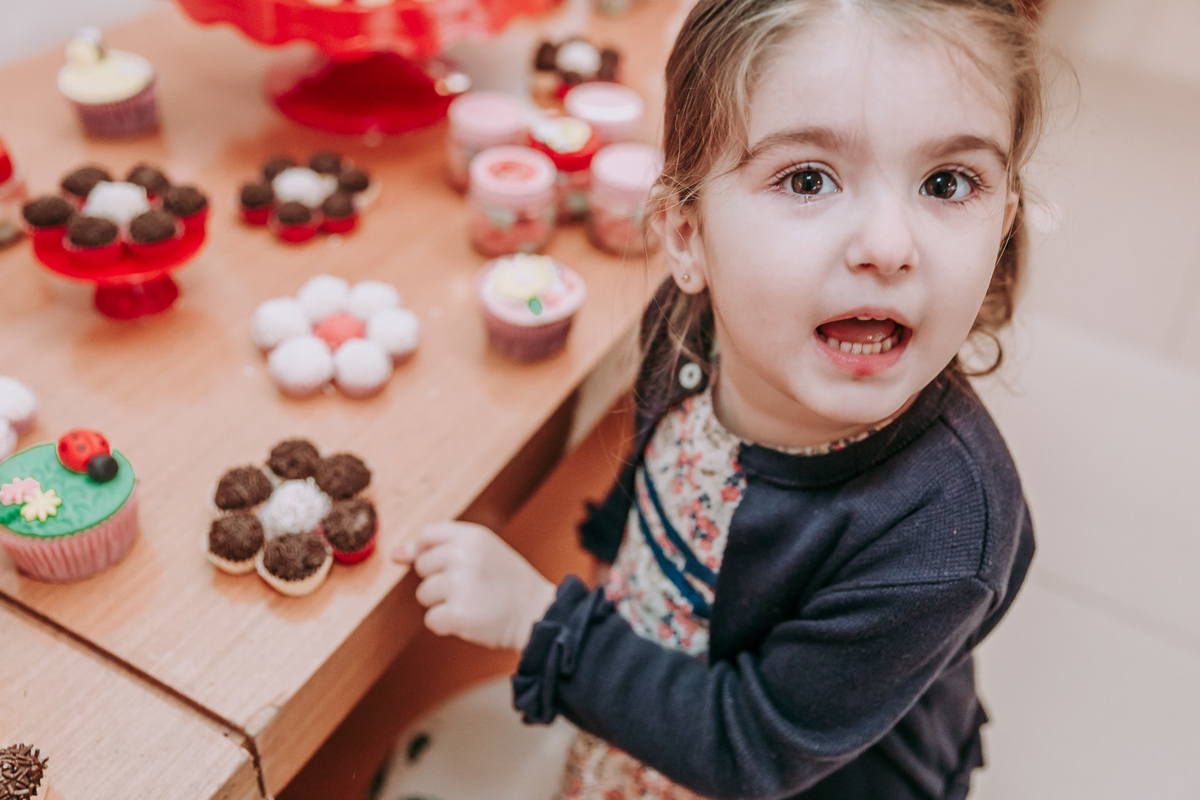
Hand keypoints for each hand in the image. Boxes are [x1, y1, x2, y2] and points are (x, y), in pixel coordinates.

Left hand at [392, 521, 557, 651]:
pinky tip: (469, 619)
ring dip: (442, 603)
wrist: (537, 614)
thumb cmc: (509, 583)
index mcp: (472, 536)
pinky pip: (431, 620)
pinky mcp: (458, 614)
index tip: (441, 566)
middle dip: (438, 580)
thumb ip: (441, 546)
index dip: (426, 551)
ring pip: (423, 595)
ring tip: (472, 602)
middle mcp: (463, 556)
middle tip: (469, 586)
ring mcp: (460, 585)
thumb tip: (395, 553)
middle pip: (421, 567)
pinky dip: (447, 624)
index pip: (427, 534)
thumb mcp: (483, 550)